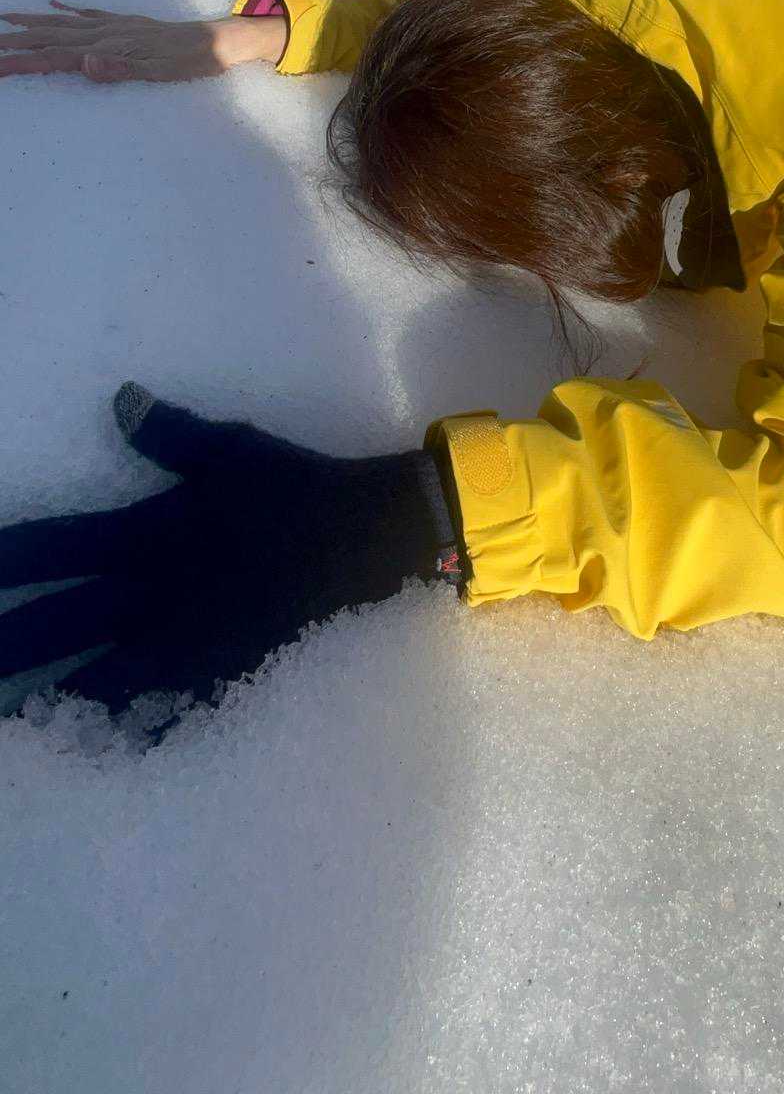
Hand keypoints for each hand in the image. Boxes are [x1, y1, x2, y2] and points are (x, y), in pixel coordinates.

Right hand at [0, 1, 286, 82]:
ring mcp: (115, 26)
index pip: (55, 56)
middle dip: (16, 43)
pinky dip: (65, 11)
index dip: (22, 61)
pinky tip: (52, 6)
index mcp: (108, 47)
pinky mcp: (126, 23)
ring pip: (63, 24)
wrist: (218, 40)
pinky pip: (87, 14)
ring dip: (32, 24)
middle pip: (51, 37)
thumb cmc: (191, 62)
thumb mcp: (159, 73)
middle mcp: (106, 32)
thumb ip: (119, 70)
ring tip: (5, 21)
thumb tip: (84, 64)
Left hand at [0, 386, 461, 719]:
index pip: (56, 548)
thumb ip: (168, 433)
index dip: (8, 560)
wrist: (371, 545)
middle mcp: (153, 597)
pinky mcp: (219, 681)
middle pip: (57, 626)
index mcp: (149, 536)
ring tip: (16, 722)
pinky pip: (160, 725)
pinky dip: (126, 743)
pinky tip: (95, 761)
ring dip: (49, 704)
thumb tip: (119, 398)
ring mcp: (183, 648)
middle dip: (7, 644)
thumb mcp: (232, 451)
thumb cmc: (298, 490)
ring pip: (95, 687)